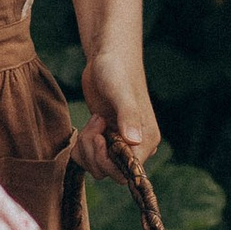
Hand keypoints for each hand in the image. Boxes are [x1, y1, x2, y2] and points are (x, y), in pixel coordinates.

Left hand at [74, 60, 159, 184]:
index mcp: (147, 140)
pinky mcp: (107, 139)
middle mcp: (137, 146)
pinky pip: (92, 158)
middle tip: (94, 124)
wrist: (107, 57)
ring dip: (87, 148)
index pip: (127, 171)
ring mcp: (121, 144)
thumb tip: (134, 142)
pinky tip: (88, 124)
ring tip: (93, 120)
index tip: (99, 136)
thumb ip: (128, 116)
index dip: (107, 160)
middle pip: (111, 172)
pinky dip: (83, 146)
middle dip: (94, 153)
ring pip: (98, 167)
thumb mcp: (120, 92)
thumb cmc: (116, 70)